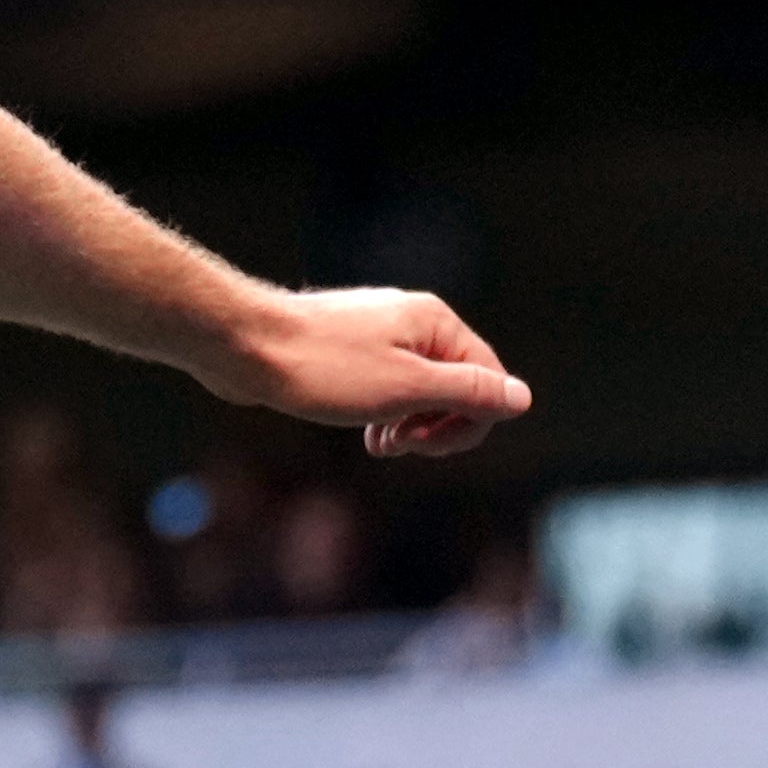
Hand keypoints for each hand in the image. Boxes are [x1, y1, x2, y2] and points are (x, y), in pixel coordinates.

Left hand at [218, 287, 529, 458]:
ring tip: (380, 445)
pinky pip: (389, 388)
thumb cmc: (323, 367)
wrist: (245, 346)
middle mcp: (414, 321)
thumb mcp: (405, 388)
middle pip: (458, 385)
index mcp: (435, 323)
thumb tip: (521, 398)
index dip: (469, 422)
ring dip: (411, 426)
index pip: (487, 379)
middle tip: (400, 446)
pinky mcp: (352, 350)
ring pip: (422, 391)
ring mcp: (381, 333)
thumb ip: (466, 392)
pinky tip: (366, 435)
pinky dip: (386, 416)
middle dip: (438, 426)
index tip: (427, 445)